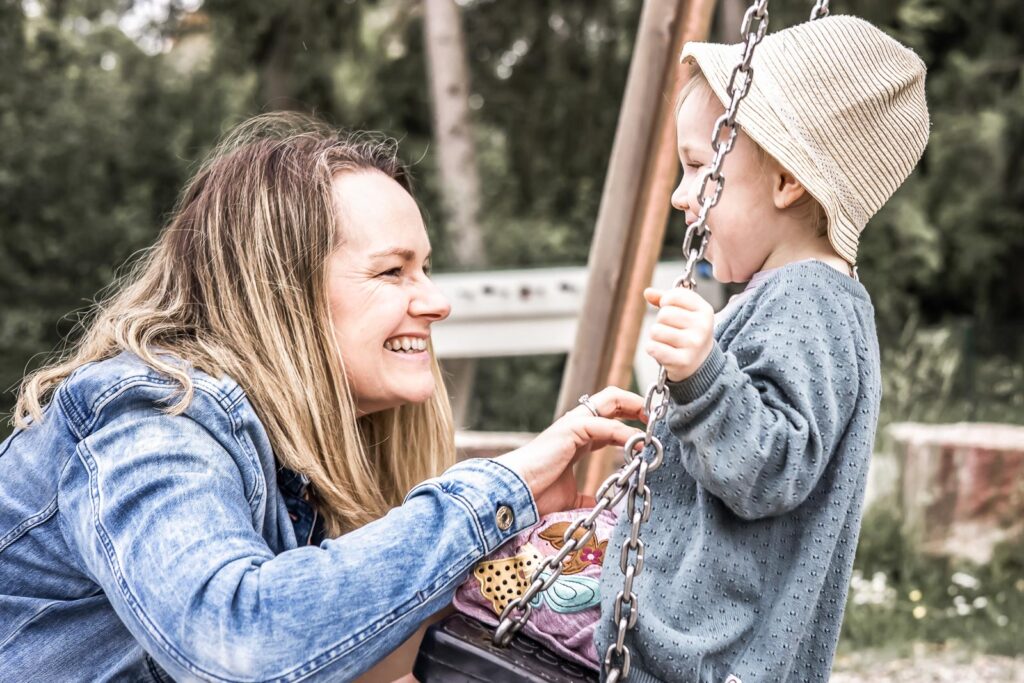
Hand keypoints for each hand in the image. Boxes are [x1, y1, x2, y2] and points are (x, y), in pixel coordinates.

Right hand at [494, 386, 644, 516]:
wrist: (516, 494)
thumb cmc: (536, 493)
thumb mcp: (570, 497)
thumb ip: (587, 497)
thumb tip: (603, 508)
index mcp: (577, 438)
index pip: (609, 418)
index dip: (630, 419)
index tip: (650, 431)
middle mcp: (576, 425)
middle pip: (612, 399)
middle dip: (636, 403)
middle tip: (656, 415)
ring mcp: (573, 424)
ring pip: (609, 399)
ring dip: (634, 408)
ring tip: (652, 421)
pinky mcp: (570, 429)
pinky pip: (604, 425)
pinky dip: (624, 432)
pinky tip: (636, 443)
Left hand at [644, 286, 714, 381]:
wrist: (700, 363)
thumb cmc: (688, 332)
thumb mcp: (684, 312)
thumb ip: (666, 299)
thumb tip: (647, 292)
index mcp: (704, 310)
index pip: (674, 296)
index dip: (666, 301)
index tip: (671, 309)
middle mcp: (702, 326)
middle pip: (664, 314)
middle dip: (661, 322)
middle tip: (671, 330)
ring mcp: (693, 344)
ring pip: (656, 330)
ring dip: (656, 336)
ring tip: (668, 342)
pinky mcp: (683, 360)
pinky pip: (653, 347)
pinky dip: (652, 349)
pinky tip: (663, 351)